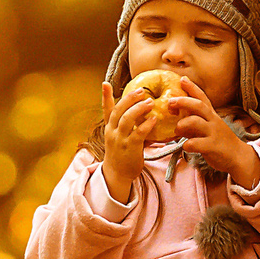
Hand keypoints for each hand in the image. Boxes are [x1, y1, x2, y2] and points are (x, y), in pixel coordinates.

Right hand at [98, 81, 164, 202]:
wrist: (117, 174)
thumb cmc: (122, 154)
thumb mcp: (120, 137)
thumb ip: (127, 125)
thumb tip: (142, 113)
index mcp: (109, 128)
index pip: (106, 109)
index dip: (105, 96)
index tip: (106, 83)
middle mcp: (112, 132)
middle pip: (118, 110)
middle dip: (129, 98)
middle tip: (142, 90)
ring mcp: (120, 140)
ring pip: (127, 119)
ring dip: (138, 108)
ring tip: (150, 102)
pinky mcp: (130, 148)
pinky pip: (138, 133)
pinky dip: (146, 125)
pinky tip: (154, 119)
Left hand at [167, 90, 259, 188]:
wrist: (238, 157)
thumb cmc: (220, 142)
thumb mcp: (209, 128)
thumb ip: (195, 123)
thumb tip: (178, 120)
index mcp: (212, 115)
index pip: (202, 98)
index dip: (192, 88)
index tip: (182, 79)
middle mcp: (213, 121)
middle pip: (198, 105)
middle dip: (183, 101)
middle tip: (170, 102)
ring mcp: (214, 133)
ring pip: (196, 122)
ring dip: (182, 124)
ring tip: (177, 130)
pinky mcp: (213, 147)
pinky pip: (197, 143)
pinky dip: (188, 144)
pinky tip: (185, 146)